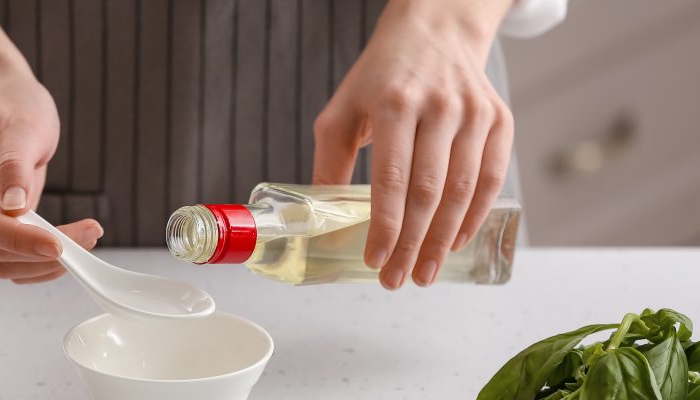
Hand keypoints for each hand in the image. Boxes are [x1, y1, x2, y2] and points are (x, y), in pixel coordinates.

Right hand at [0, 70, 103, 283]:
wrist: (3, 102)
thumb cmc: (12, 107)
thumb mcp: (22, 125)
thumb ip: (15, 165)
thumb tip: (13, 207)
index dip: (19, 241)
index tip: (58, 245)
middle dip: (43, 254)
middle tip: (91, 235)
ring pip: (3, 264)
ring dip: (46, 264)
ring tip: (88, 237)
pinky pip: (12, 260)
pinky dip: (41, 262)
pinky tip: (72, 244)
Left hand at [312, 0, 514, 288]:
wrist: (433, 33)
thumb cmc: (380, 78)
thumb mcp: (341, 110)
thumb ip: (330, 162)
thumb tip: (320, 220)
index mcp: (394, 103)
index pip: (391, 179)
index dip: (385, 226)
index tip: (374, 260)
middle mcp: (438, 107)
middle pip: (429, 192)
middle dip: (413, 245)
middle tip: (397, 279)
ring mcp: (474, 112)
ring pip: (463, 191)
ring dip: (444, 240)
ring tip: (424, 272)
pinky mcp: (499, 119)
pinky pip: (491, 178)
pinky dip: (475, 216)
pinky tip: (456, 241)